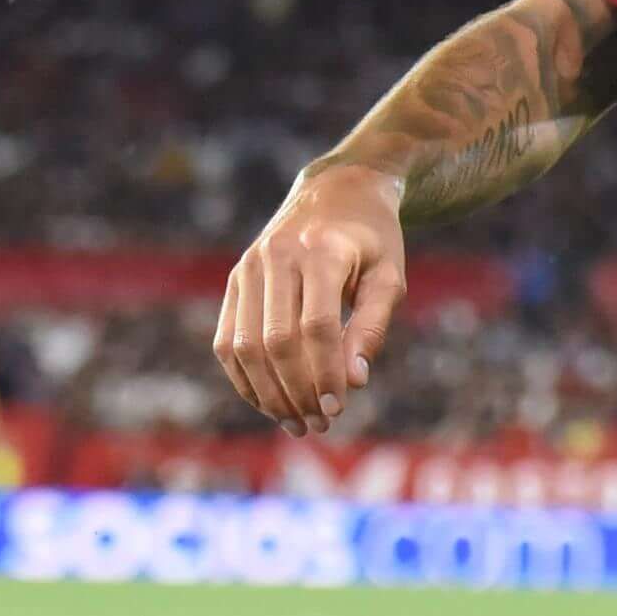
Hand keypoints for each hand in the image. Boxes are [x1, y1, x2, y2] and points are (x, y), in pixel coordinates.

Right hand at [215, 162, 410, 435]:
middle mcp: (275, 257)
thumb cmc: (373, 241)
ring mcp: (248, 269)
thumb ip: (372, 326)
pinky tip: (270, 403)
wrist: (338, 192)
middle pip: (275, 341)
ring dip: (267, 392)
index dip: (324, 373)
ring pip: (244, 345)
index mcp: (320, 253)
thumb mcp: (389, 277)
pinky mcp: (235, 281)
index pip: (315, 326)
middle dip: (296, 390)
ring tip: (296, 422)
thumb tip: (353, 382)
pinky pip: (227, 340)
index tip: (338, 407)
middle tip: (319, 423)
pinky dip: (244, 377)